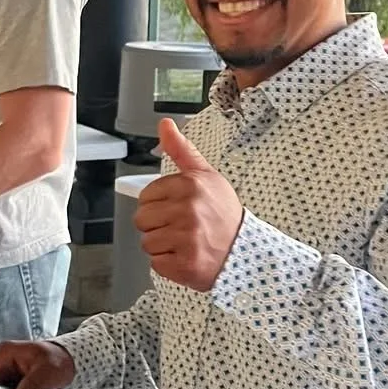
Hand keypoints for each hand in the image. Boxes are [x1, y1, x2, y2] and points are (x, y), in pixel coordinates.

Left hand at [135, 117, 242, 291]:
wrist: (245, 250)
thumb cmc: (223, 214)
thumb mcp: (206, 176)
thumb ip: (181, 150)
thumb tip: (165, 124)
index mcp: (190, 185)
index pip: (146, 196)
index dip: (159, 204)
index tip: (178, 208)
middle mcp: (188, 209)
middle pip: (142, 220)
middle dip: (157, 225)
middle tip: (181, 227)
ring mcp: (187, 238)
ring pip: (147, 242)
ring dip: (163, 245)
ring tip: (185, 242)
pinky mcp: (185, 263)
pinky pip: (156, 263)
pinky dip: (169, 264)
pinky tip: (186, 256)